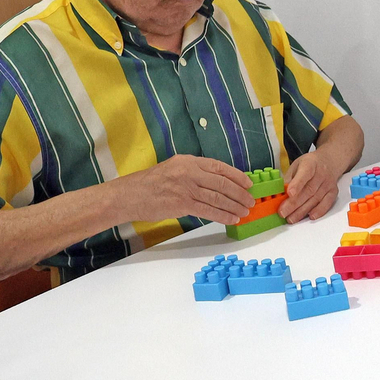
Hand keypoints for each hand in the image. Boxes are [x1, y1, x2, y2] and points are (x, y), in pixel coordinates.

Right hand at [111, 155, 252, 224]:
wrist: (129, 195)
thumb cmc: (150, 184)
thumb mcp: (173, 169)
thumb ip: (193, 172)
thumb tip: (216, 182)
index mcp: (188, 161)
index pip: (219, 166)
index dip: (237, 175)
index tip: (248, 183)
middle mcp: (189, 172)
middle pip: (222, 183)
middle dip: (239, 193)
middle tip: (250, 200)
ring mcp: (186, 188)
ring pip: (218, 197)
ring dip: (234, 205)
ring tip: (244, 211)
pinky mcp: (182, 204)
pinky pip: (208, 210)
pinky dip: (223, 215)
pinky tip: (232, 218)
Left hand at [280, 150, 338, 222]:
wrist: (329, 161)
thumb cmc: (310, 164)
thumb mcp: (296, 165)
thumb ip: (289, 178)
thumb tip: (280, 193)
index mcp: (310, 164)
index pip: (304, 174)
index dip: (297, 184)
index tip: (289, 194)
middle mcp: (321, 174)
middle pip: (308, 190)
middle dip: (294, 204)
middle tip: (283, 212)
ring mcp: (328, 184)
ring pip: (315, 199)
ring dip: (302, 211)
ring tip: (291, 218)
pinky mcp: (333, 192)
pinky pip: (327, 203)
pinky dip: (319, 211)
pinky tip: (310, 216)